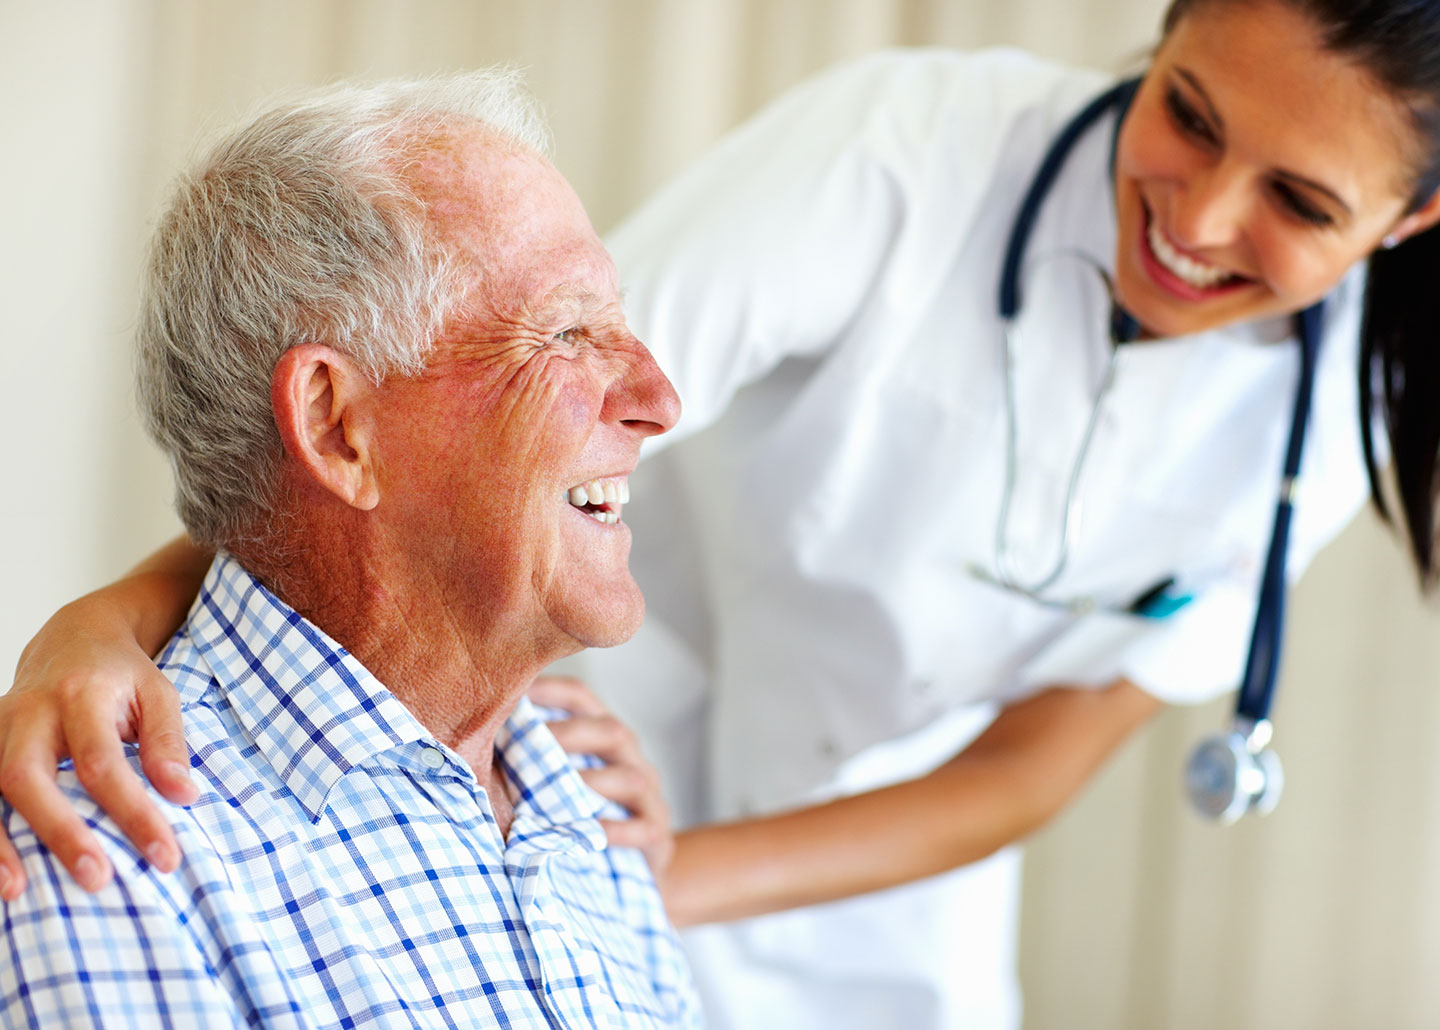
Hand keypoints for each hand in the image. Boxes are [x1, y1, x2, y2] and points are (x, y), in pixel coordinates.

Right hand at [0, 598, 196, 897]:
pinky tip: (1, 872)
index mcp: (80, 694)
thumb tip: (183, 796)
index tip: (164, 856)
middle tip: (97, 879)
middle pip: (28, 775)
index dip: (133, 812)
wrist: (73, 639)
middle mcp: (29, 711)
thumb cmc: (121, 676)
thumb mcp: (158, 695)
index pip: (103, 762)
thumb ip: (167, 742)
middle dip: (59, 831)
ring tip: (17, 891)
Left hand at [528, 675, 674, 879]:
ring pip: (629, 779)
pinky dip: (613, 830)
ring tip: (548, 795)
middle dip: (567, 735)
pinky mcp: (657, 834)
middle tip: (524, 745)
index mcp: (606, 736)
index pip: (582, 698)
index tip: (514, 690)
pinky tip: (582, 835)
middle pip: (611, 730)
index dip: (550, 690)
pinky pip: (642, 828)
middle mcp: (632, 758)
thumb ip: (532, 758)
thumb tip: (472, 740)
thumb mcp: (561, 780)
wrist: (639, 870)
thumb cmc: (584, 814)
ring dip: (587, 784)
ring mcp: (649, 796)